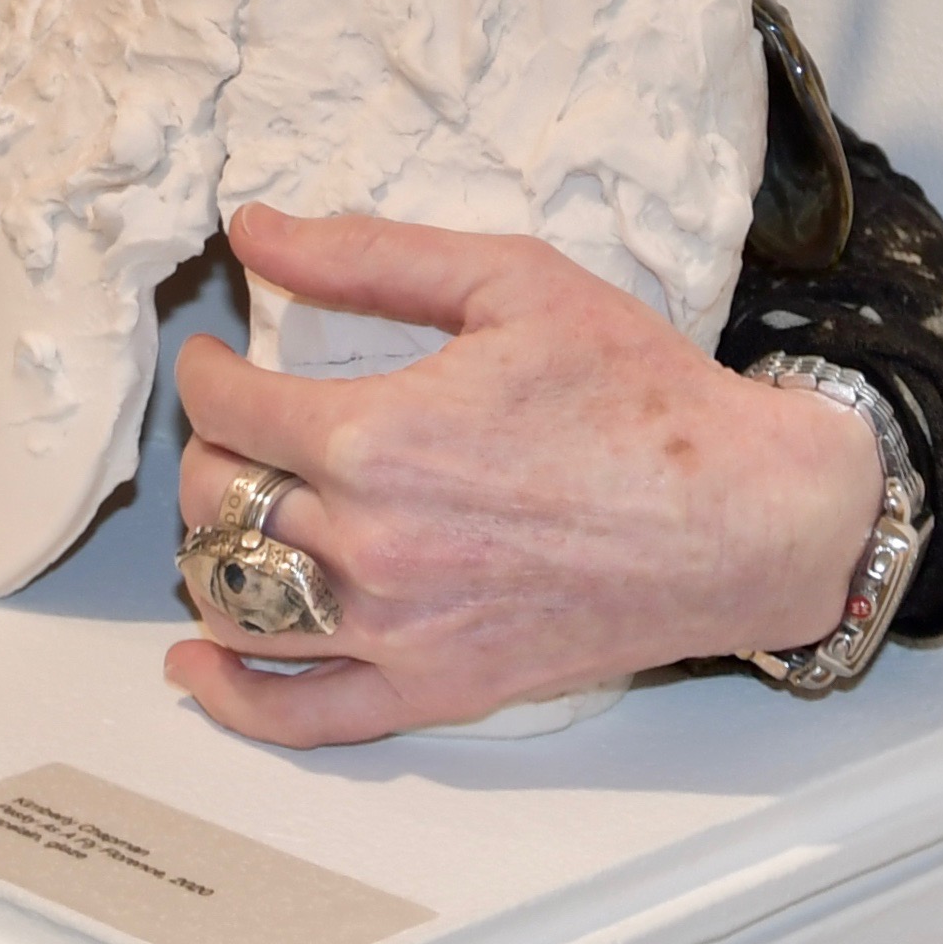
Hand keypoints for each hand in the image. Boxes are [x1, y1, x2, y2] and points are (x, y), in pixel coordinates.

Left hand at [169, 203, 884, 746]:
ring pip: (237, 600)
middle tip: (245, 427)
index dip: (207, 371)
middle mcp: (371, 544)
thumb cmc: (639, 392)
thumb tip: (253, 230)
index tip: (219, 357)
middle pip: (216, 501)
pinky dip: (235, 694)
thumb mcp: (508, 281)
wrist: (745, 515)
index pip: (226, 408)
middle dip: (211, 452)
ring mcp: (399, 629)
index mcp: (377, 438)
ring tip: (235, 513)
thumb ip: (367, 253)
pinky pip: (302, 713)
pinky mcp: (437, 689)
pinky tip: (197, 663)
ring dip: (212, 551)